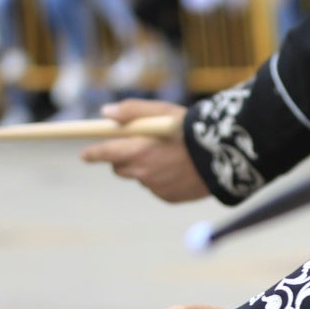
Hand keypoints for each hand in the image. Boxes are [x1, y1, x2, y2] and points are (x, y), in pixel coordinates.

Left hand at [79, 100, 209, 202]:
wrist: (224, 155)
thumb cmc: (191, 129)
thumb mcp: (162, 111)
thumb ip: (131, 111)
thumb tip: (105, 114)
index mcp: (138, 150)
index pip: (104, 153)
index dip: (93, 154)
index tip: (85, 154)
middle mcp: (144, 172)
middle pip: (119, 168)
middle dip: (122, 159)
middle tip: (136, 148)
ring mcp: (156, 188)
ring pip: (140, 177)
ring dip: (145, 168)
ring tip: (168, 156)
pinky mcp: (169, 197)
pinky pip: (157, 188)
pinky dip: (162, 179)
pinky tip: (178, 169)